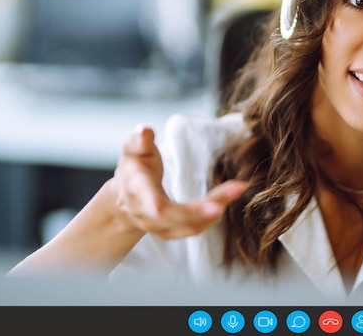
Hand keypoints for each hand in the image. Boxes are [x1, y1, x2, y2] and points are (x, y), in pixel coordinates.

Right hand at [112, 124, 247, 239]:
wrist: (126, 198)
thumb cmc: (134, 167)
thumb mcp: (133, 149)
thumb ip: (139, 140)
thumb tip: (144, 130)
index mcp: (136, 188)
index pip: (143, 196)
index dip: (150, 203)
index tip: (158, 209)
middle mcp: (145, 213)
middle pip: (172, 215)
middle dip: (200, 209)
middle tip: (228, 196)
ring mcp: (157, 226)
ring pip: (187, 225)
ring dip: (214, 211)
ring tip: (236, 190)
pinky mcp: (170, 233)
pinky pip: (193, 229)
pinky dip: (211, 218)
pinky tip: (226, 201)